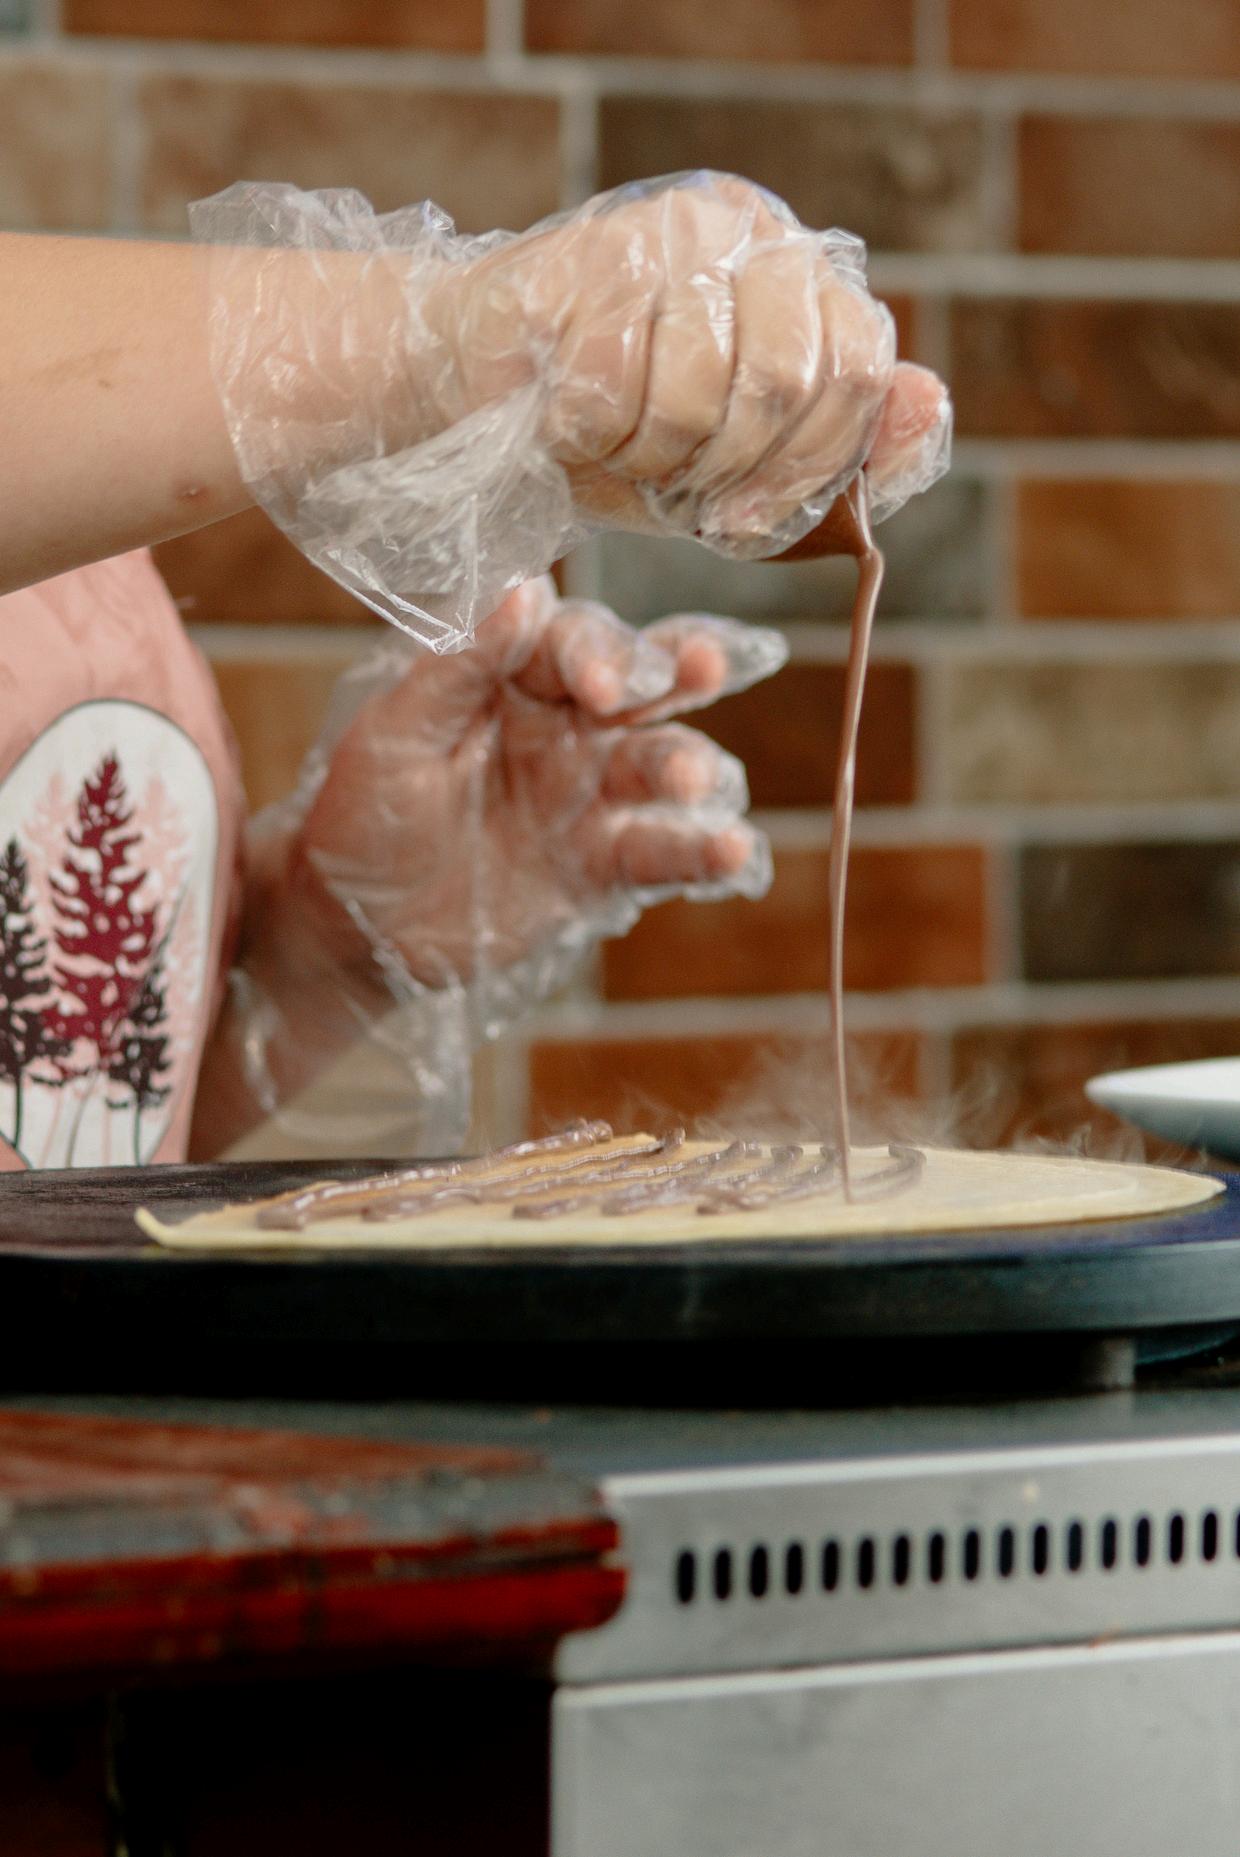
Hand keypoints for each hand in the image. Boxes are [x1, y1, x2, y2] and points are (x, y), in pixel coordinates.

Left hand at [277, 577, 784, 988]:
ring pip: (665, 763)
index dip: (597, 653)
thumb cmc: (360, 813)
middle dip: (678, 672)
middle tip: (703, 670)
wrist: (352, 925)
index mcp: (514, 678)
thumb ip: (459, 665)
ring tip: (694, 784)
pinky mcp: (604, 866)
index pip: (574, 643)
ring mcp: (593, 796)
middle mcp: (568, 726)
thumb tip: (524, 587)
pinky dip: (709, 852)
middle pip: (644, 685)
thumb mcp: (394, 735)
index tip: (600, 688)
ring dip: (691, 764)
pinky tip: (735, 853)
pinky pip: (667, 852)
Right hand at [428, 175, 948, 549]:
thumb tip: (926, 402)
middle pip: (787, 380)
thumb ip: (838, 451)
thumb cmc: (619, 434)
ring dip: (649, 457)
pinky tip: (567, 423)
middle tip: (671, 488)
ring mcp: (674, 229)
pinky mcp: (593, 251)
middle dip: (724, 469)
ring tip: (619, 450)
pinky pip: (616, 382)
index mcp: (802, 276)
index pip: (859, 368)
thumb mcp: (739, 466)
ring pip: (701, 389)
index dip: (810, 467)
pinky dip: (588, 435)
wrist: (483, 386)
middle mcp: (750, 230)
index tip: (745, 519)